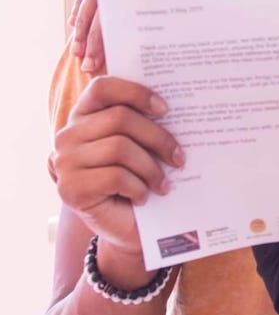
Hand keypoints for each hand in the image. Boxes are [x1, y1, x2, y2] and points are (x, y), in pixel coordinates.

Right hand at [51, 76, 182, 259]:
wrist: (126, 227)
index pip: (102, 87)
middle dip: (157, 137)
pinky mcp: (71, 189)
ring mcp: (65, 162)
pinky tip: (143, 197)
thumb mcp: (140, 145)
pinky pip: (115, 177)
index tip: (166, 109)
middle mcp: (67, 135)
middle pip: (120, 118)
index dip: (136, 93)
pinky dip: (138, 187)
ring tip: (164, 183)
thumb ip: (145, 121)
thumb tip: (177, 106)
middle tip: (179, 157)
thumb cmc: (136, 179)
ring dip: (151, 168)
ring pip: (119, 148)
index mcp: (83, 116)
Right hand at [71, 0, 199, 73]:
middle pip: (111, 5)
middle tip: (91, 64)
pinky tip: (74, 25)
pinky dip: (81, 5)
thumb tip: (187, 39)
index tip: (123, 55)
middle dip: (99, 36)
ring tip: (78, 53)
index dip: (130, 30)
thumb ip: (188, 1)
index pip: (139, 2)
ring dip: (84, 26)